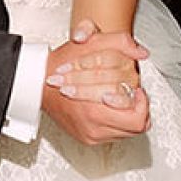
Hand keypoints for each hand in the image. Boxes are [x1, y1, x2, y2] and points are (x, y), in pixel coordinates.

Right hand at [44, 22, 150, 144]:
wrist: (38, 82)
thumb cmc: (62, 63)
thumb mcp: (92, 42)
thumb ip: (119, 42)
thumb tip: (140, 52)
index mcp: (95, 110)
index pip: (136, 118)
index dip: (142, 103)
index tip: (138, 91)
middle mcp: (93, 126)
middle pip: (134, 127)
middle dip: (138, 109)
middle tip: (135, 95)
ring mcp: (91, 134)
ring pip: (126, 132)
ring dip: (129, 115)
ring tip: (125, 99)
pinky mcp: (88, 138)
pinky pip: (114, 135)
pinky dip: (117, 121)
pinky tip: (114, 108)